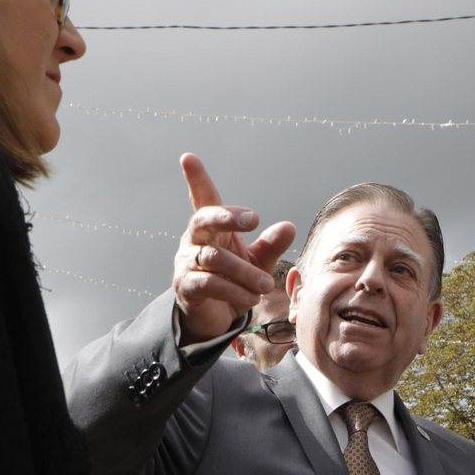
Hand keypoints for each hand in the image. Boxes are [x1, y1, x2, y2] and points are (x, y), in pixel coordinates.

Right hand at [171, 154, 295, 344]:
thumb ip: (270, 245)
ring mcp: (186, 262)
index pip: (203, 199)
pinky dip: (233, 291)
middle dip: (227, 216)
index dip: (196, 179)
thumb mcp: (257, 261)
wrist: (215, 317)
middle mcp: (194, 240)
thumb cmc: (234, 279)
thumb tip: (288, 227)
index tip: (188, 158)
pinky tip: (250, 298)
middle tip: (254, 220)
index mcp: (211, 228)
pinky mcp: (186, 286)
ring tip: (265, 285)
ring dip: (244, 272)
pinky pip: (209, 283)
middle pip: (203, 219)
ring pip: (214, 258)